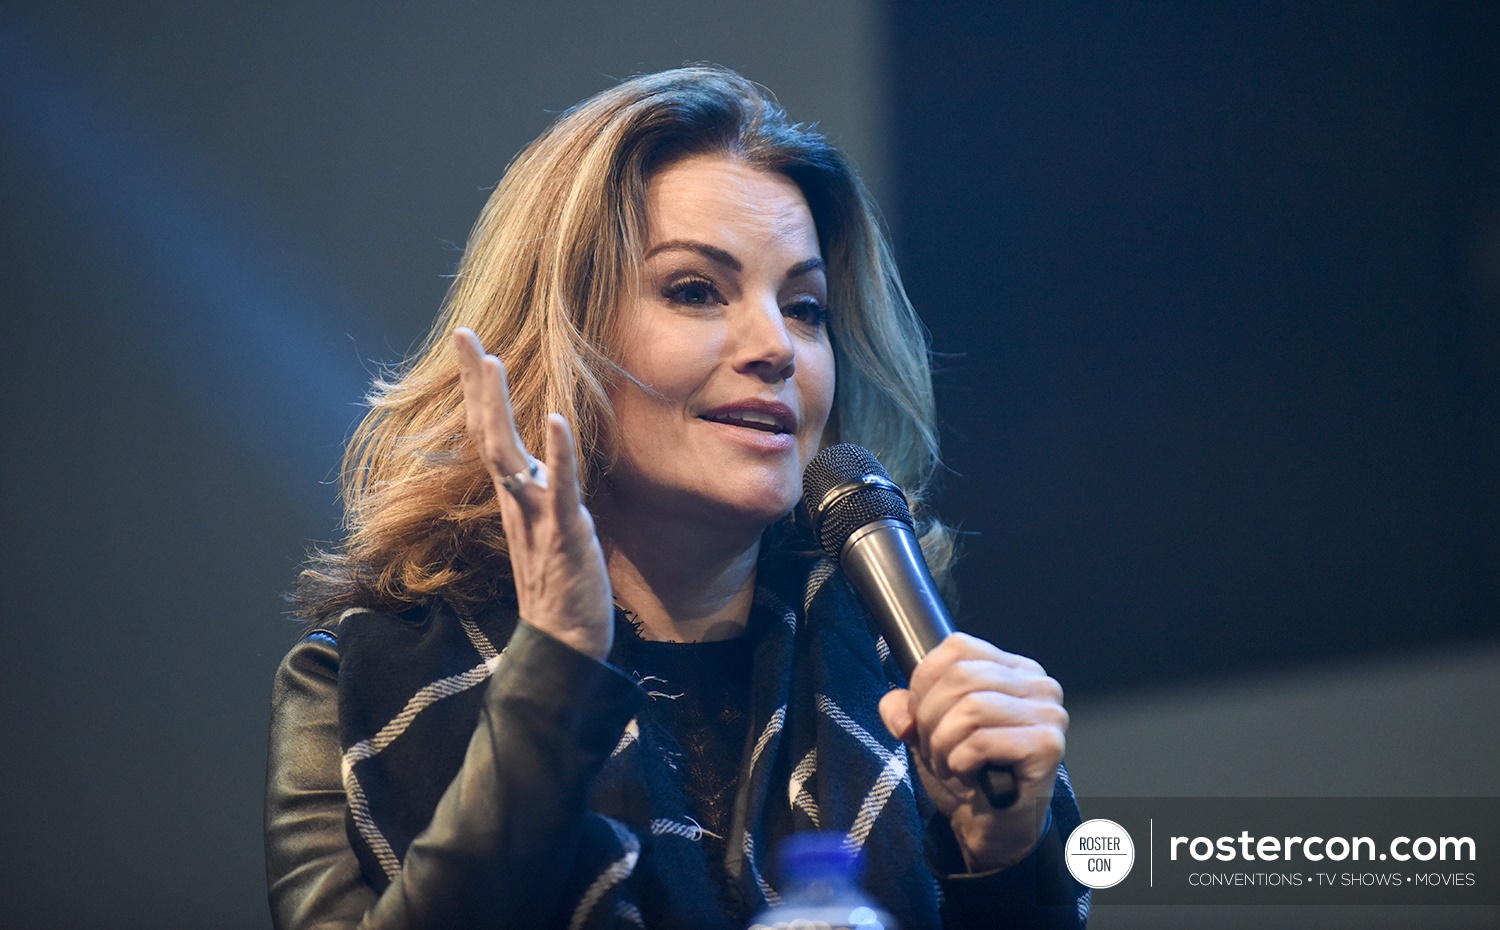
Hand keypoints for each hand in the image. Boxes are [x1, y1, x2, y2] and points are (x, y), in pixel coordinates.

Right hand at [453, 328, 613, 659]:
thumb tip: (539, 463)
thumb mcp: (547, 529)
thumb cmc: (559, 589)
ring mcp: (537, 516)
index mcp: (515, 497)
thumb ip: (540, 494)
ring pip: (510, 456)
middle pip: (488, 433)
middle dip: (477, 383)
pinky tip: (556, 421)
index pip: (490, 434)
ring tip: (492, 363)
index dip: (479, 389)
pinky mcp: (564, 535)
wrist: (566, 645)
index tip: (469, 345)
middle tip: (464, 335)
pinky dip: (557, 455)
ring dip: (499, 409)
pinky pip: (559, 490)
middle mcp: (518, 501)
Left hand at [877, 633, 1066, 872]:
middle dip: (930, 718)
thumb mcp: (925, 731)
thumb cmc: (968, 774)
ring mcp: (1048, 714)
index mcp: (1012, 669)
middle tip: (934, 749)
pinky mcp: (1047, 745)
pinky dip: (961, 762)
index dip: (925, 681)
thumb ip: (903, 708)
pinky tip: (969, 776)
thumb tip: (898, 712)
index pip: (957, 647)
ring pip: (971, 708)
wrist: (992, 827)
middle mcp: (1038, 684)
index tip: (920, 717)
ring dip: (944, 744)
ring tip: (950, 764)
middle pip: (961, 676)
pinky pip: (982, 741)